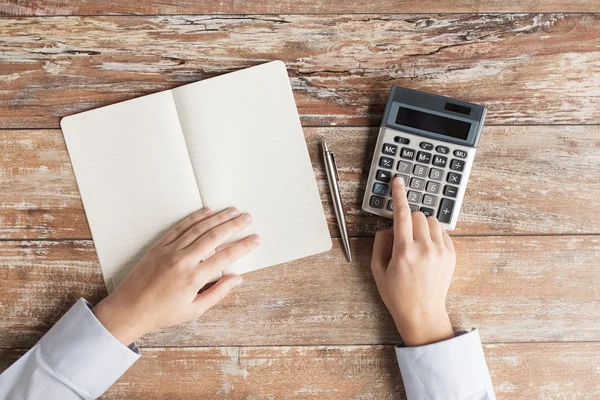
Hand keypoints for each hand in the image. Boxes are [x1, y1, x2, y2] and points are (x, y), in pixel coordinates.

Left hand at [93, 207, 259, 344]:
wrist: (129, 309)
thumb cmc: (163, 313)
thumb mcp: (194, 310)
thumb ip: (217, 293)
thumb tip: (237, 279)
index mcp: (194, 278)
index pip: (225, 256)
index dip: (243, 246)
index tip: (256, 238)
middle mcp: (183, 260)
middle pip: (214, 236)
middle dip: (234, 225)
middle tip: (248, 217)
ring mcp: (170, 251)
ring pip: (199, 228)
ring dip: (218, 217)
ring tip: (233, 211)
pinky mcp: (159, 246)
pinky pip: (180, 227)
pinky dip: (195, 218)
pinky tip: (207, 211)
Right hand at [371, 177, 455, 346]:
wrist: (422, 313)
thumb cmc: (397, 294)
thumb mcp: (378, 270)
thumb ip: (380, 243)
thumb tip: (388, 227)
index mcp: (404, 252)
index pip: (402, 214)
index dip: (399, 195)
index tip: (398, 181)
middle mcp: (425, 249)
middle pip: (419, 215)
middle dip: (409, 218)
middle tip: (404, 234)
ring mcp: (441, 252)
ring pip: (432, 221)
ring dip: (422, 225)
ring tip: (416, 242)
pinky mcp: (451, 255)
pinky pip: (442, 232)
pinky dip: (433, 234)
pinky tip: (426, 249)